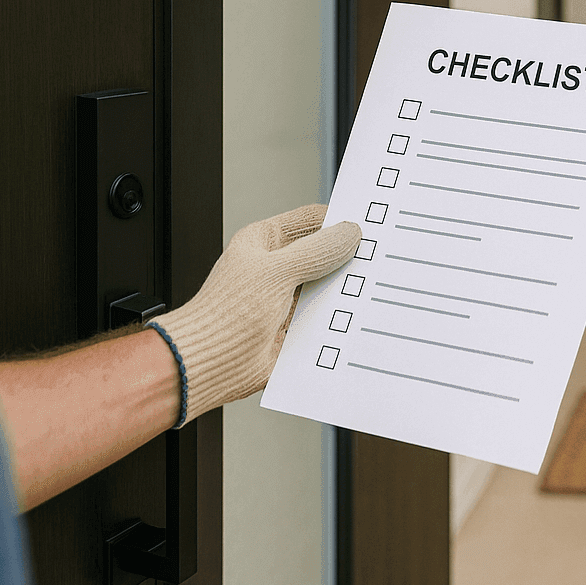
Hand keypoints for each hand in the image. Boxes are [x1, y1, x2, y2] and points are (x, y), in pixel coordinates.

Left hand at [149, 204, 360, 424]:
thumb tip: (348, 234)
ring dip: (343, 289)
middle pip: (323, 253)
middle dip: (347, 256)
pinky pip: (324, 315)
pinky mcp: (293, 326)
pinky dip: (338, 316)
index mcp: (264, 242)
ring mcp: (285, 297)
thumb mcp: (277, 271)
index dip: (339, 220)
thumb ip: (317, 251)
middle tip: (375, 257)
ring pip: (327, 285)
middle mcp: (275, 267)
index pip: (311, 220)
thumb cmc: (224, 316)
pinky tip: (353, 314)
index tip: (369, 225)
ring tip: (367, 286)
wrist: (210, 365)